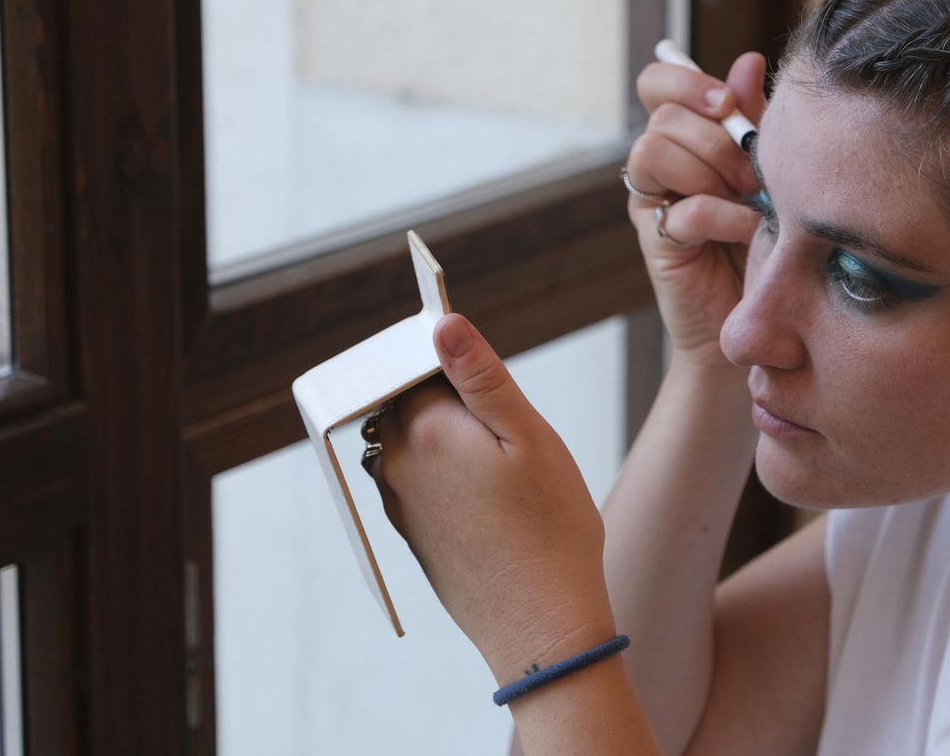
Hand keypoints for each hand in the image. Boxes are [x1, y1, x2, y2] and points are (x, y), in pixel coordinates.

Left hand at [368, 311, 615, 677]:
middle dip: (443, 394)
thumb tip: (443, 325)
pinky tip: (485, 491)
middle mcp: (399, 463)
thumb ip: (481, 376)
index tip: (486, 373)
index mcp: (427, 430)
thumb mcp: (529, 438)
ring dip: (442, 433)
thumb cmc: (550, 530)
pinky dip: (442, 470)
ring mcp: (400, 502)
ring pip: (409, 439)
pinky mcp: (411, 533)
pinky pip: (415, 478)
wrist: (540, 625)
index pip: (421, 363)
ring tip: (496, 457)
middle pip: (407, 400)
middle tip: (500, 419)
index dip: (453, 358)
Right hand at [626, 51, 768, 369]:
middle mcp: (658, 164)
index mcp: (681, 135)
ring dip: (711, 171)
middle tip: (753, 172)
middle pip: (662, 117)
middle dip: (715, 138)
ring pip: (654, 152)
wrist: (762, 306)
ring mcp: (652, 203)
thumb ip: (752, 117)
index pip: (656, 84)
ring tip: (749, 197)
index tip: (725, 104)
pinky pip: (684, 210)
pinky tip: (751, 228)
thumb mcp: (768, 164)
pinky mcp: (658, 243)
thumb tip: (747, 61)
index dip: (686, 82)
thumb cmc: (767, 230)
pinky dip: (725, 215)